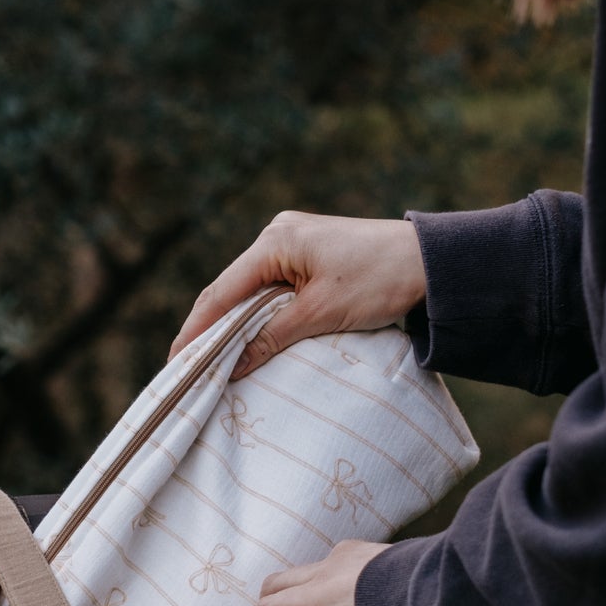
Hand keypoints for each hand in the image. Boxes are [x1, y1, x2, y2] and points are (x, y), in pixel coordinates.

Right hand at [169, 211, 426, 375]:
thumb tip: (231, 367)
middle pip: (230, 290)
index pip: (220, 292)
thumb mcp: (320, 314)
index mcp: (275, 242)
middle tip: (185, 369)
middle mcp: (277, 236)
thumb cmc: (379, 281)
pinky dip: (257, 316)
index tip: (174, 362)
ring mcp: (293, 243)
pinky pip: (270, 290)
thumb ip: (270, 338)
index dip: (195, 330)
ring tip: (209, 361)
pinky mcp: (309, 256)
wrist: (430, 263)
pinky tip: (246, 340)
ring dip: (233, 325)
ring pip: (249, 291)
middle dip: (208, 330)